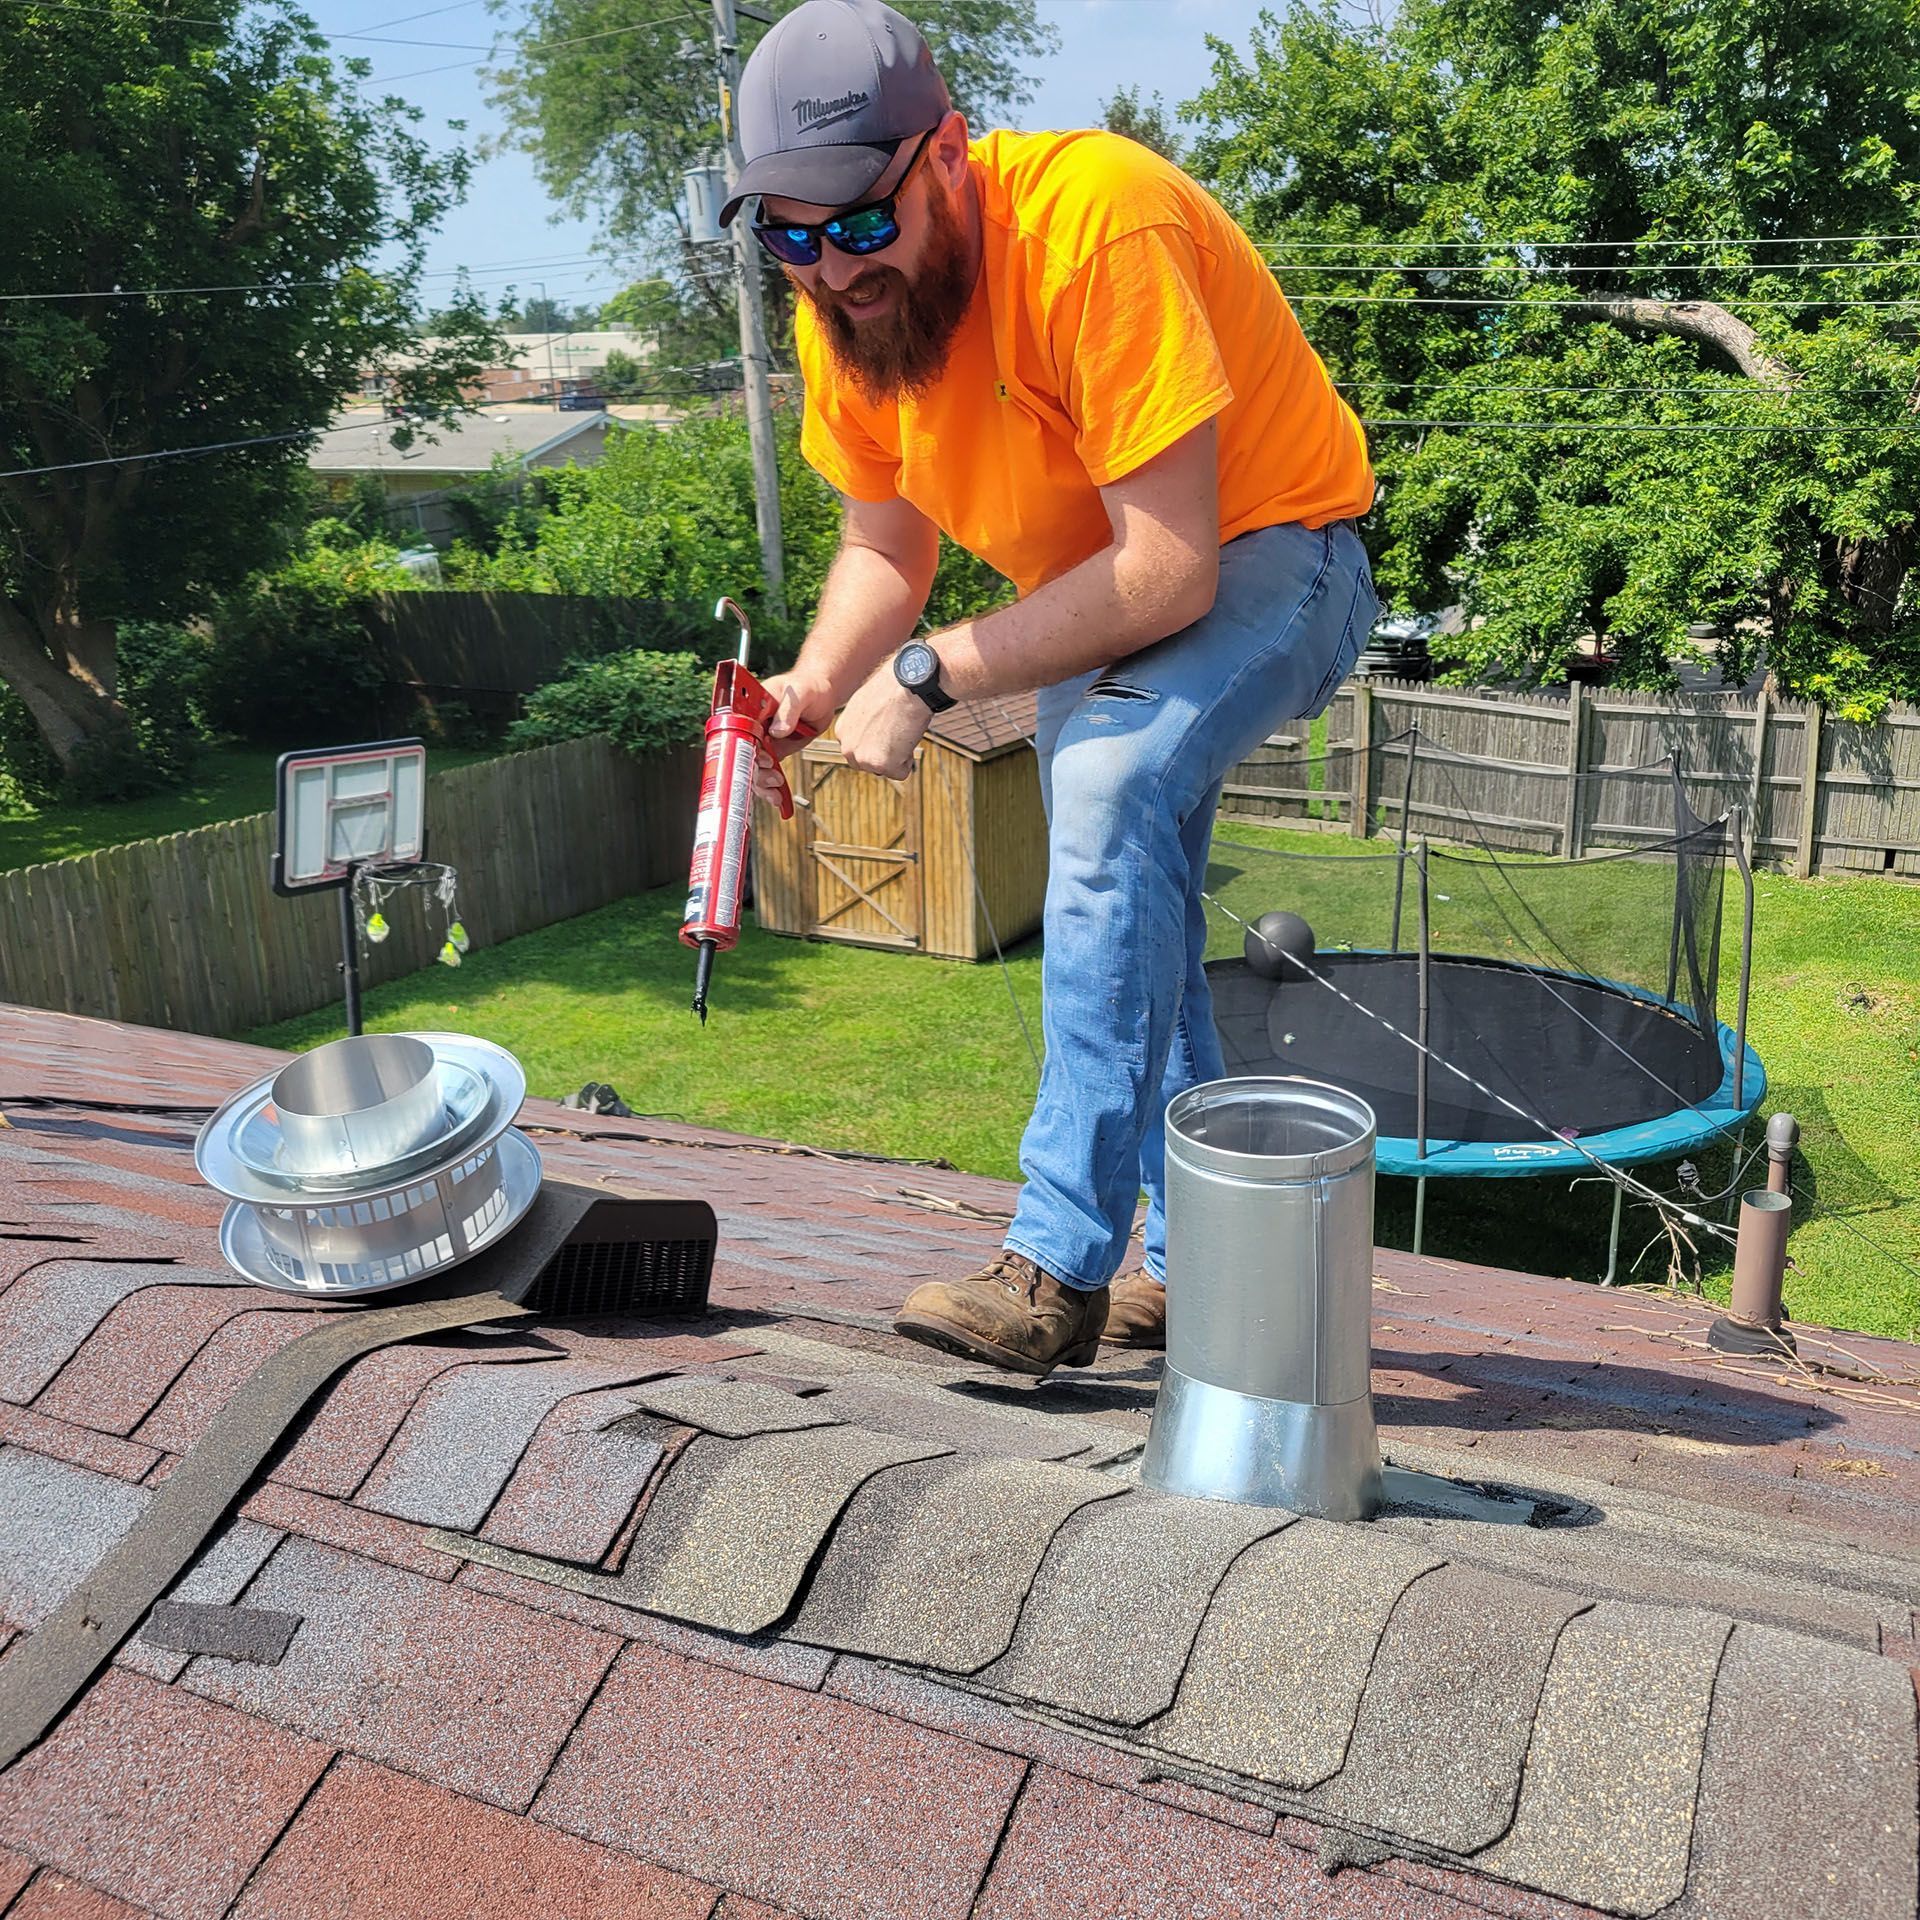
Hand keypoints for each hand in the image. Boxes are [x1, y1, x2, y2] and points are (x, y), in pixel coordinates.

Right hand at [754, 669, 836, 803]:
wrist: (822, 695)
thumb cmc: (807, 686)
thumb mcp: (800, 692)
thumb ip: (788, 709)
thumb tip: (777, 730)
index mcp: (749, 707)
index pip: (735, 730)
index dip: (741, 747)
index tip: (757, 757)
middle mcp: (751, 726)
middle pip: (741, 754)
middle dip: (754, 770)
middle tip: (772, 775)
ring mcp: (761, 741)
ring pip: (752, 768)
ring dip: (762, 783)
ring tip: (776, 788)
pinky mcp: (773, 752)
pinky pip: (766, 772)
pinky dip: (770, 787)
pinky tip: (778, 797)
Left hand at [834, 658, 931, 780]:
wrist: (908, 685)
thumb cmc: (893, 689)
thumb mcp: (866, 706)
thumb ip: (864, 725)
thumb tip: (872, 734)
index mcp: (842, 731)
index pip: (860, 751)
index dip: (879, 742)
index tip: (886, 728)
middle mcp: (847, 747)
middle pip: (871, 765)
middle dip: (886, 753)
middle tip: (896, 730)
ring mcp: (862, 757)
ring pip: (886, 769)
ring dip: (898, 755)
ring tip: (900, 730)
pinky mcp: (880, 764)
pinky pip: (901, 772)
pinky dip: (909, 759)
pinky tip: (906, 736)